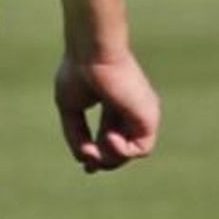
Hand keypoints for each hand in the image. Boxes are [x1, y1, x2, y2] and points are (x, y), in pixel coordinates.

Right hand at [56, 47, 159, 172]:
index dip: (98, 154)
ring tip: (96, 147)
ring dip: (109, 158)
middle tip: (89, 162)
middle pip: (121, 148)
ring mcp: (141, 113)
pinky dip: (121, 151)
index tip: (85, 164)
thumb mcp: (70, 108)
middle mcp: (131, 110)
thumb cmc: (78, 71)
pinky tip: (109, 137)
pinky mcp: (149, 116)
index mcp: (114, 104)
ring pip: (130, 152)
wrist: (92, 54)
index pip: (111, 136)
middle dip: (103, 161)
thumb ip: (76, 135)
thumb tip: (84, 160)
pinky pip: (141, 149)